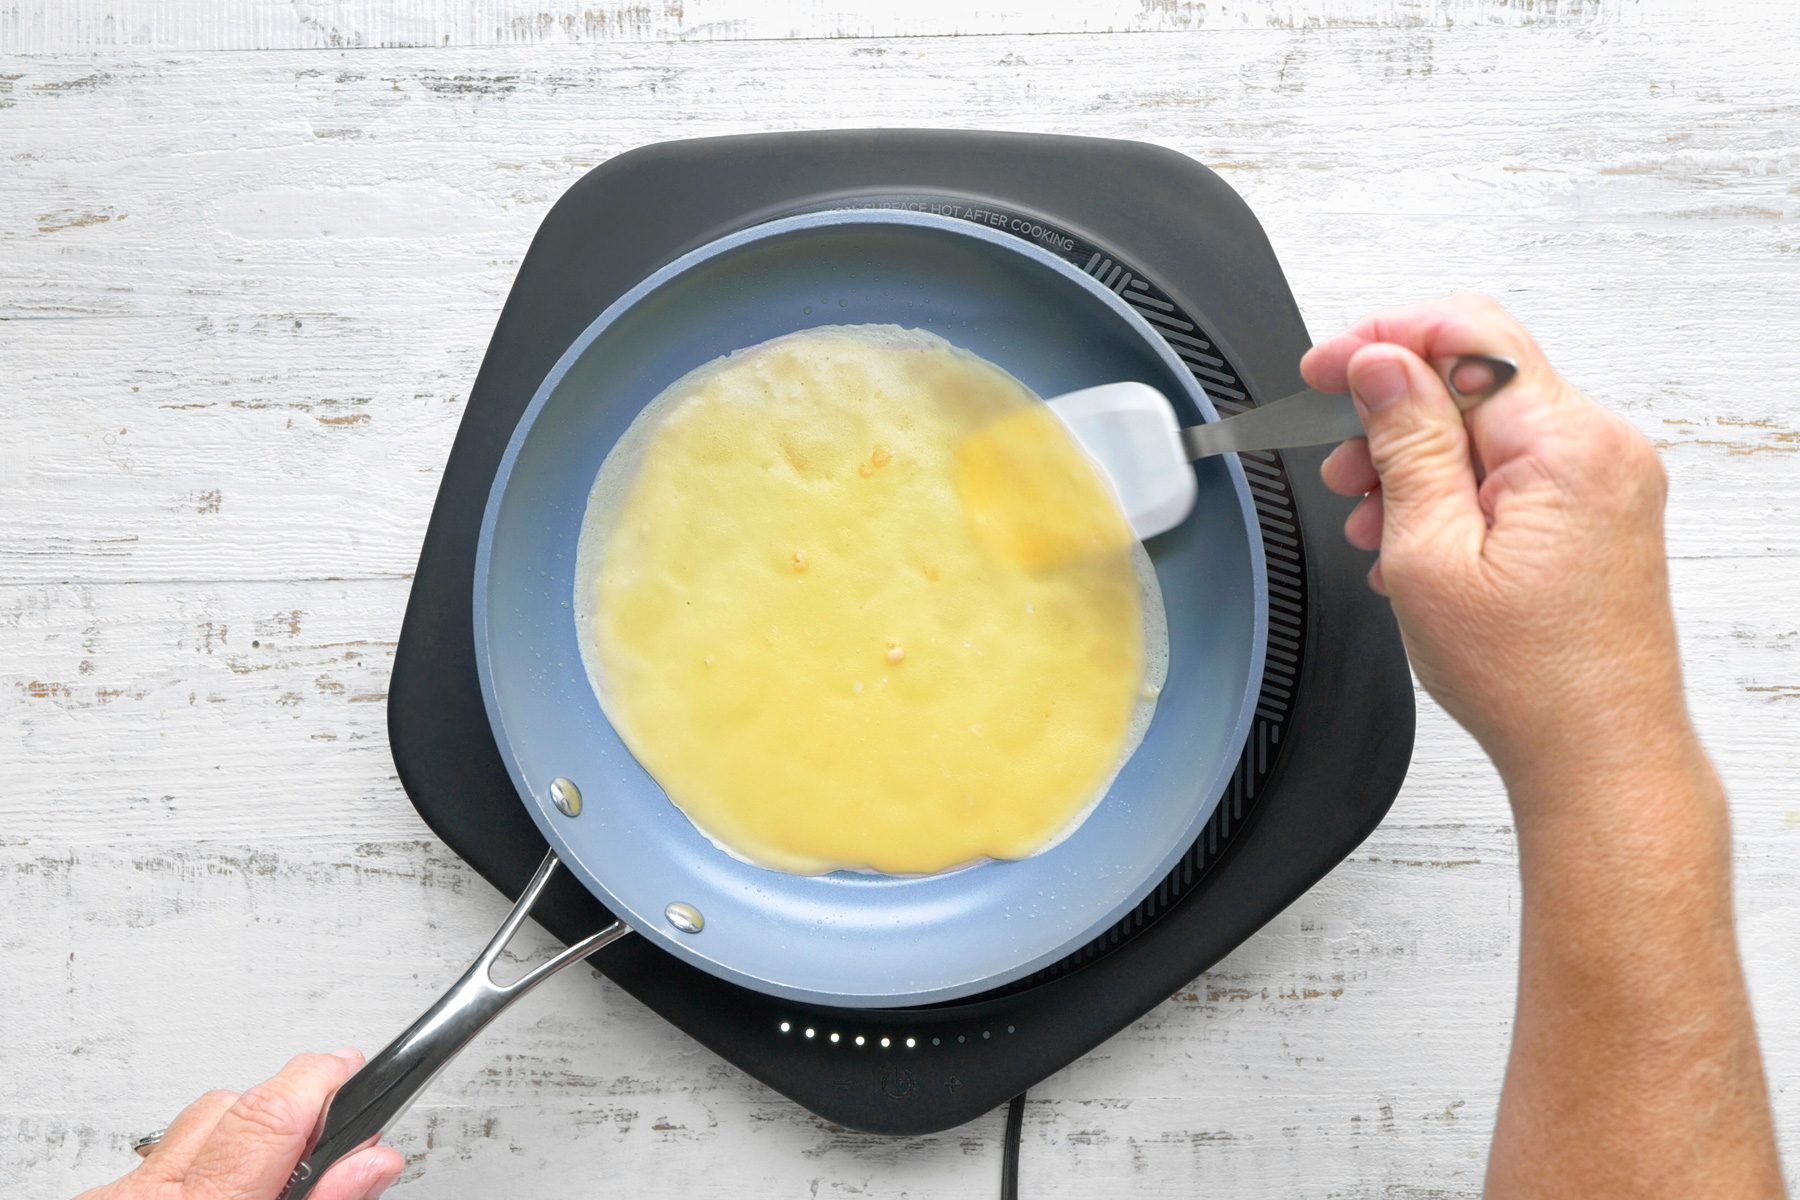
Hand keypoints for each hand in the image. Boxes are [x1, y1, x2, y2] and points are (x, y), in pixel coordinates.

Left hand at [79, 1050, 403, 1199]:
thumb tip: (375, 1159)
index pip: (273, 1113)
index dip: (326, 1079)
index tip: (360, 1067)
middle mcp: (147, 1195)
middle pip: (238, 1103)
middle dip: (295, 1109)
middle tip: (337, 1139)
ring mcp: (116, 1194)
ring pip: (198, 1121)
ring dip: (247, 1136)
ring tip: (276, 1176)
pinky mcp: (100, 1197)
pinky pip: (161, 1151)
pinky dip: (202, 1162)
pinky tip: (224, 1188)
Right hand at [1303, 294, 1694, 795]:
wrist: (1595, 753)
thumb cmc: (1527, 678)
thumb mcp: (1430, 552)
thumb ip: (1405, 442)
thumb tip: (1381, 364)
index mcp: (1566, 445)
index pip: (1467, 334)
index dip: (1382, 338)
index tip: (1326, 368)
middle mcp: (1601, 447)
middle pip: (1476, 374)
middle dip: (1393, 408)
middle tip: (1338, 462)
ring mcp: (1606, 479)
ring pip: (1488, 423)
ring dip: (1415, 455)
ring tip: (1371, 518)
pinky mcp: (1598, 511)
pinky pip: (1513, 466)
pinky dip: (1454, 487)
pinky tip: (1414, 538)